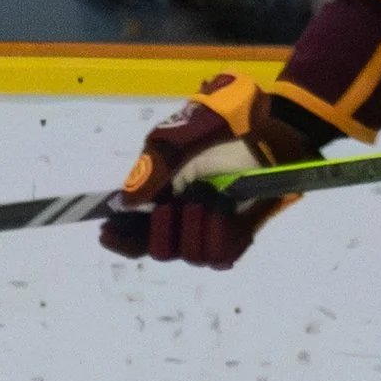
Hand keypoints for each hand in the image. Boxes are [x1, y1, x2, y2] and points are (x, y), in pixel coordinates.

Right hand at [98, 73, 317, 269]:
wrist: (273, 129)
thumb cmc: (223, 125)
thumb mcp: (181, 136)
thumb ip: (154, 168)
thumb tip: (125, 203)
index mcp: (160, 193)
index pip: (132, 232)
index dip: (121, 238)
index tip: (108, 234)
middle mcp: (182, 216)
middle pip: (161, 249)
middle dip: (167, 230)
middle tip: (185, 201)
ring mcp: (211, 227)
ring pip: (192, 255)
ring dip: (199, 228)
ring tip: (213, 200)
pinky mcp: (239, 234)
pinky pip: (223, 256)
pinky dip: (225, 237)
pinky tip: (229, 215)